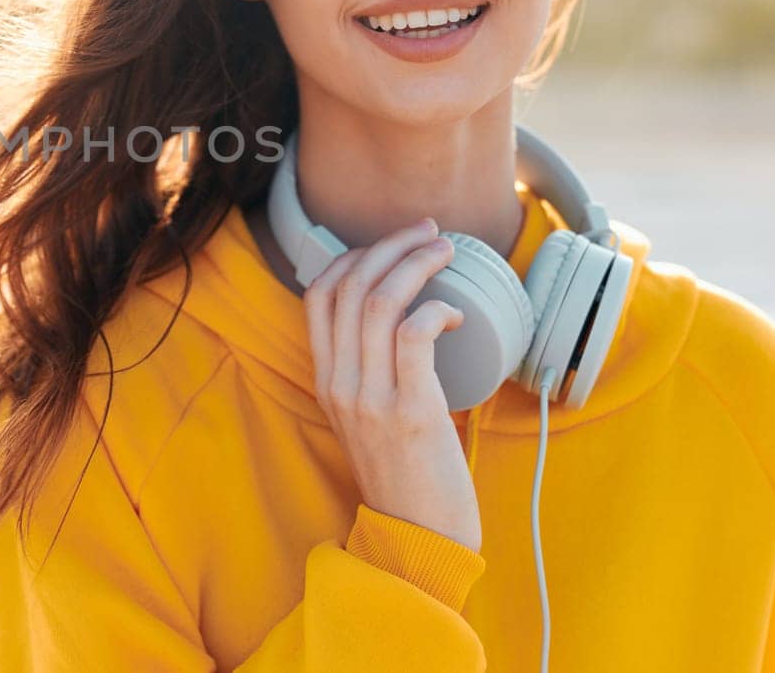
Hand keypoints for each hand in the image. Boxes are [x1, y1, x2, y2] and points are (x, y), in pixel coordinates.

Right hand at [303, 216, 481, 552]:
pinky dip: (436, 309)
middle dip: (390, 246)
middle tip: (429, 233)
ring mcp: (369, 398)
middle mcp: (339, 384)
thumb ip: (375, 374)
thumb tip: (412, 322)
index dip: (353, 256)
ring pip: (378, 301)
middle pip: (349, 286)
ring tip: (447, 253)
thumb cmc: (409, 477)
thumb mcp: (372, 418)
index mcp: (327, 380)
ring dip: (416, 265)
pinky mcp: (410, 412)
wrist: (417, 541)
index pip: (319, 295)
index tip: (392, 244)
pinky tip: (456, 313)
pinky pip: (413, 335)